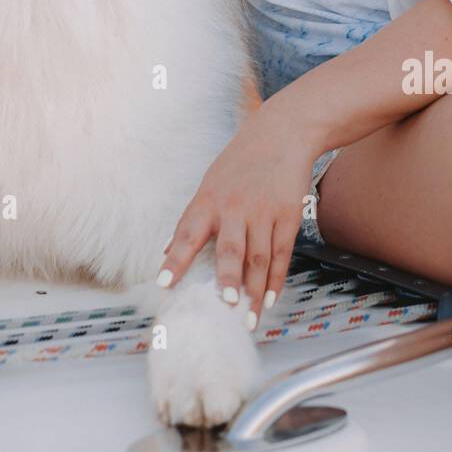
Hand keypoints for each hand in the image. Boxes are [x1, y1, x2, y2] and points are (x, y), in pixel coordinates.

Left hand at [155, 92, 326, 328]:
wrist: (282, 133)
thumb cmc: (240, 161)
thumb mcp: (210, 182)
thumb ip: (192, 218)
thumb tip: (168, 249)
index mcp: (209, 199)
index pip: (188, 233)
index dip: (175, 260)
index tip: (164, 284)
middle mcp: (235, 207)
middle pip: (230, 249)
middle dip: (227, 279)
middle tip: (224, 305)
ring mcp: (264, 211)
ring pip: (258, 257)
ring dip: (253, 291)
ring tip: (247, 318)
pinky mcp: (288, 214)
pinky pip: (282, 253)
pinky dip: (276, 279)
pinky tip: (269, 298)